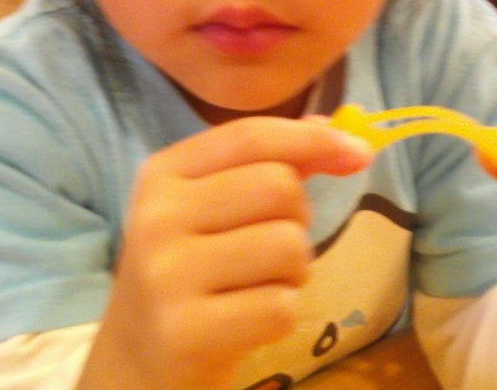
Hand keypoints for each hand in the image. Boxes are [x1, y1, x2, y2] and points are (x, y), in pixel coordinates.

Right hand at [79, 117, 373, 388]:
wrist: (135, 364)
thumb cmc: (187, 275)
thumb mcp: (210, 209)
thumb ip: (268, 165)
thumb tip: (340, 131)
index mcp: (161, 175)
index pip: (250, 137)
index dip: (313, 138)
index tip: (360, 152)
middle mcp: (157, 217)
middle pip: (279, 186)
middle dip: (298, 220)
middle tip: (271, 251)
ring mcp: (167, 276)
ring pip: (288, 245)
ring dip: (293, 272)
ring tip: (257, 287)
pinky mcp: (186, 332)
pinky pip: (281, 306)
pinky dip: (281, 316)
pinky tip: (246, 322)